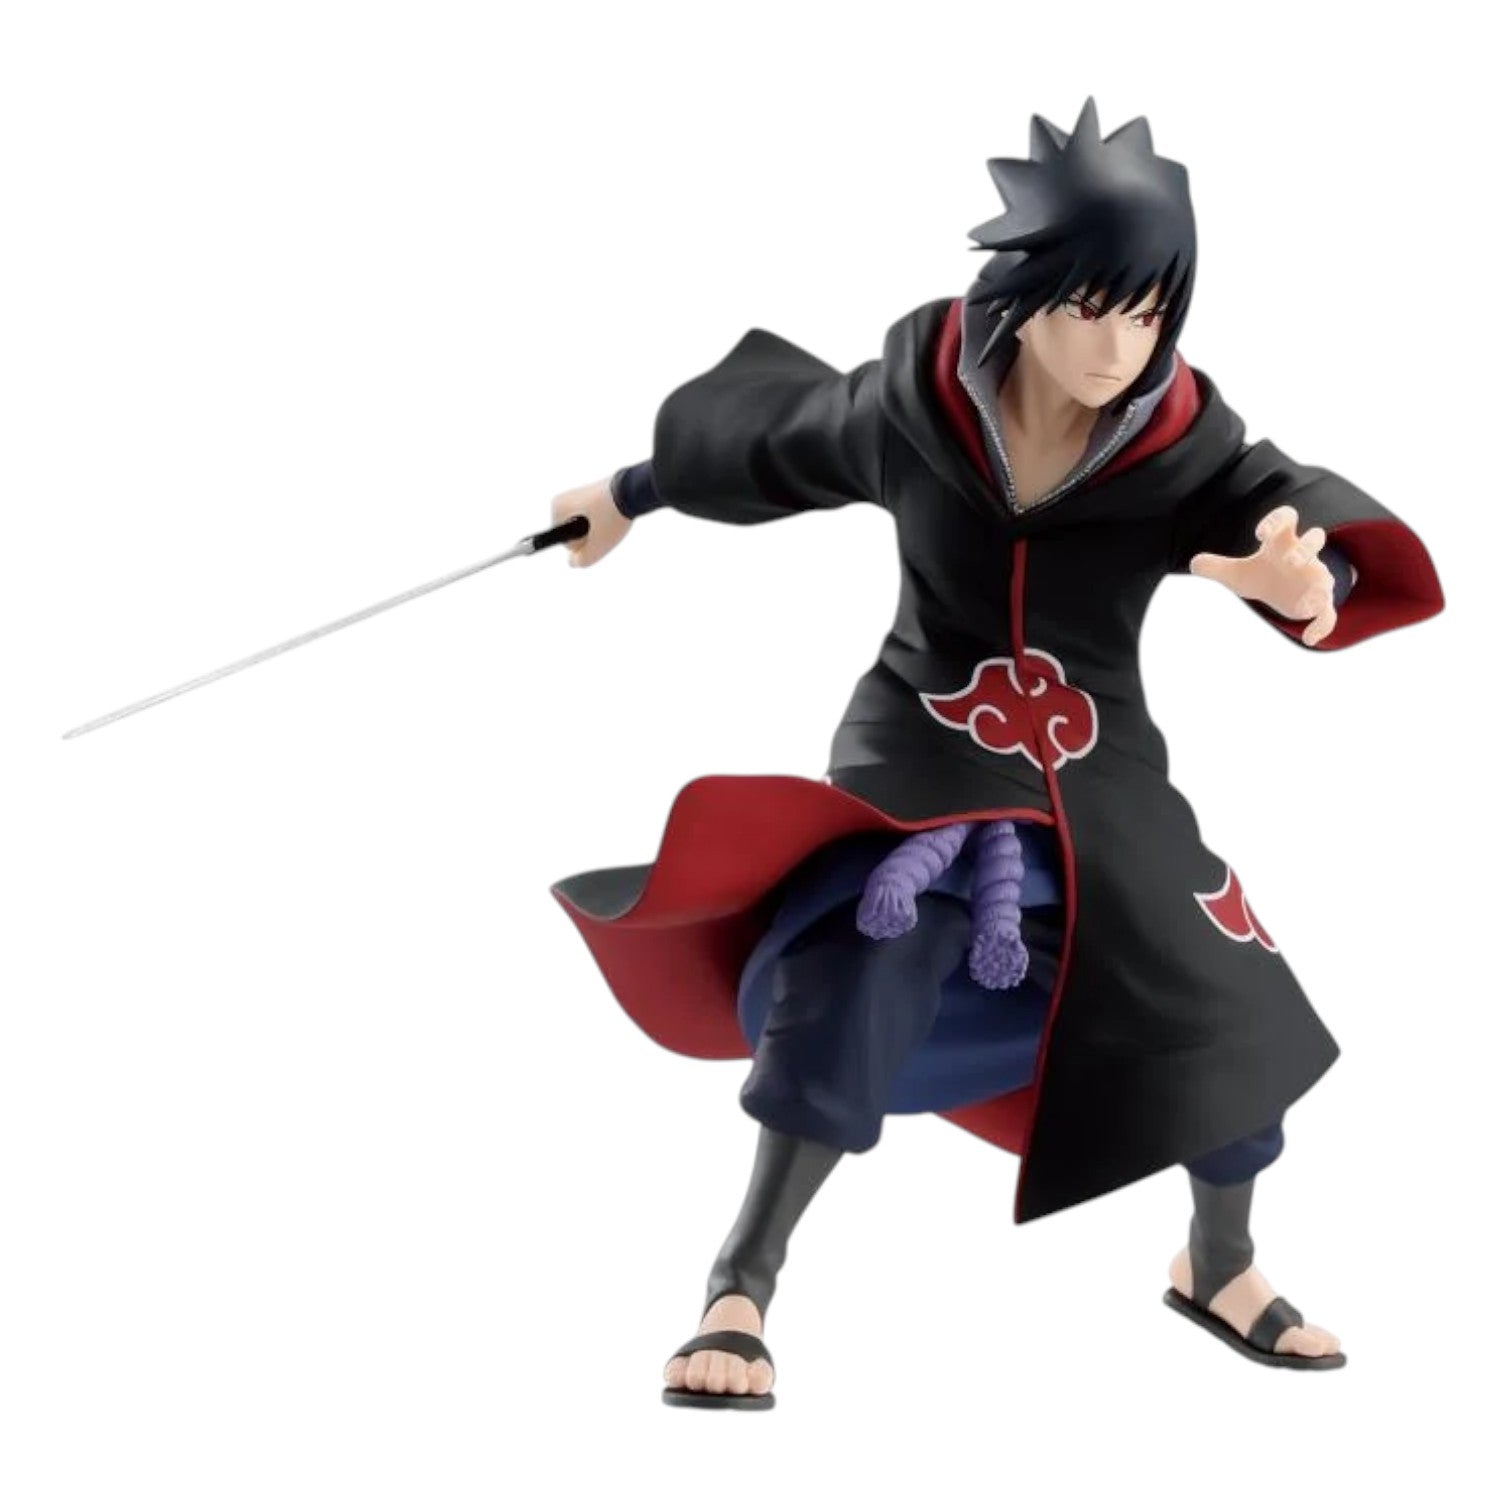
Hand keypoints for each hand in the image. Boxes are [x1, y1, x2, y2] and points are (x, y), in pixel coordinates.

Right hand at [550, 476, 632, 567]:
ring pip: (588, 528)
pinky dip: (607, 520)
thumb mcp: (598, 544)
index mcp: (557, 508)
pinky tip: (616, 512)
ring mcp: (578, 496)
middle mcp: (563, 499)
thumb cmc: (612, 514)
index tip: (597, 528)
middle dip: (592, 536)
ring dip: (600, 529)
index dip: (586, 544)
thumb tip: (573, 562)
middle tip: (606, 524)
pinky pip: (596, 519)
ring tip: (612, 518)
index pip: (568, 544)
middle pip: (577, 536)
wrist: (633, 488)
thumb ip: (583, 559)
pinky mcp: (592, 495)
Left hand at [1190, 504, 1337, 646]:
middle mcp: (1304, 556)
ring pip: (1327, 577)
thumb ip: (1216, 567)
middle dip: (1306, 549)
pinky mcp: (1320, 602)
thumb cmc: (1262, 574)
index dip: (1277, 521)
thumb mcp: (1236, 573)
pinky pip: (1328, 613)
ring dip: (1319, 588)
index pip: (1286, 519)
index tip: (1259, 533)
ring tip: (1304, 605)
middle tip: (1291, 561)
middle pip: (1316, 540)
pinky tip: (1308, 640)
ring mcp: (1315, 578)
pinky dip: (1322, 626)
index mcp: (1283, 542)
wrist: (1281, 593)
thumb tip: (1193, 564)